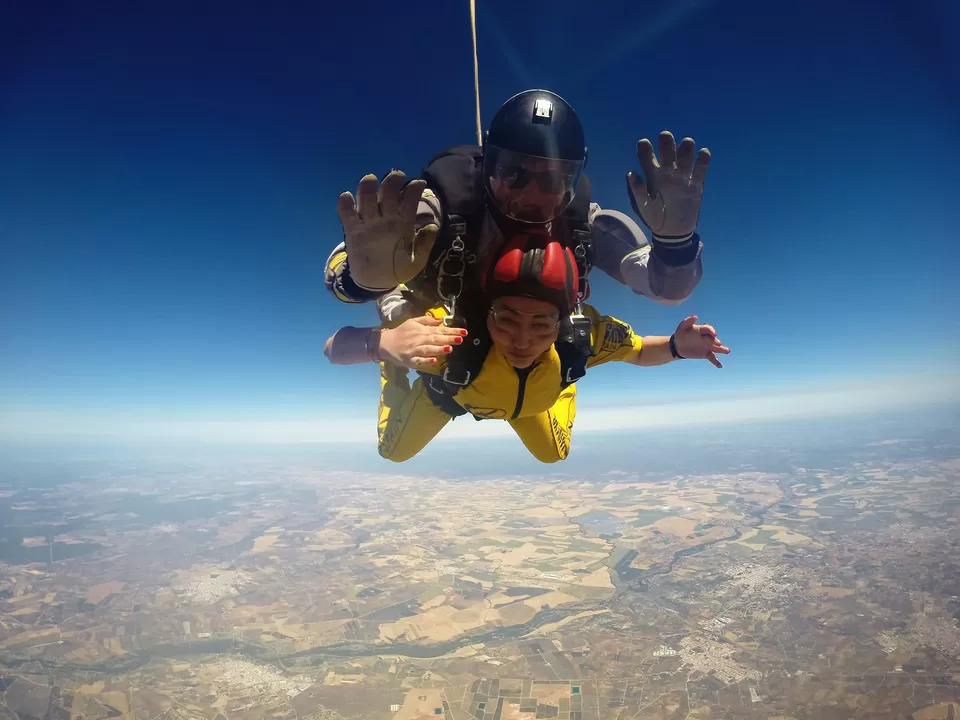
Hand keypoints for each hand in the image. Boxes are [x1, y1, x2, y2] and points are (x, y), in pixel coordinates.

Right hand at [337, 170, 439, 289]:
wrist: (377, 282)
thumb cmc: (398, 268)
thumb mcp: (416, 261)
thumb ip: (424, 244)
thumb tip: (433, 226)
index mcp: (403, 222)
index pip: (409, 200)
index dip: (413, 189)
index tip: (419, 183)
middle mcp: (386, 218)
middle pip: (388, 193)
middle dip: (392, 181)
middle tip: (396, 176)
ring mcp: (368, 223)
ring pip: (367, 198)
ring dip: (368, 186)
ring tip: (370, 180)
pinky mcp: (353, 230)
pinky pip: (347, 214)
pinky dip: (345, 204)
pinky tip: (347, 197)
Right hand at [378, 315, 467, 369]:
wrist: (385, 343)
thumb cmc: (401, 332)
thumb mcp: (413, 322)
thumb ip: (427, 320)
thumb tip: (441, 320)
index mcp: (421, 330)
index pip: (440, 330)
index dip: (452, 330)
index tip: (464, 332)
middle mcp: (419, 340)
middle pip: (436, 339)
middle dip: (449, 339)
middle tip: (461, 339)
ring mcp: (415, 351)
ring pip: (428, 349)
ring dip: (439, 349)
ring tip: (450, 348)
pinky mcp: (410, 360)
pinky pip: (419, 361)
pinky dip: (426, 360)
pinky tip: (435, 361)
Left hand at [626, 131, 710, 239]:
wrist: (673, 232)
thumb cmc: (655, 218)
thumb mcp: (644, 206)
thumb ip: (638, 191)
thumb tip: (631, 173)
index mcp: (652, 177)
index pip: (648, 159)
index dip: (646, 150)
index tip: (644, 142)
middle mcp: (667, 173)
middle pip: (667, 153)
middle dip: (667, 144)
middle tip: (665, 135)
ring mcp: (682, 177)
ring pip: (685, 158)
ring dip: (686, 149)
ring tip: (687, 143)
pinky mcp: (696, 184)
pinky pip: (700, 170)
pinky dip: (703, 160)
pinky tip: (703, 153)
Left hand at [672, 315, 729, 367]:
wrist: (678, 345)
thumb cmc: (681, 334)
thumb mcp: (682, 327)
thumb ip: (688, 321)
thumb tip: (695, 316)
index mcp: (702, 330)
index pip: (708, 329)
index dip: (711, 331)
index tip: (714, 334)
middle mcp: (707, 338)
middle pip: (712, 339)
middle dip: (715, 341)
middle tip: (718, 344)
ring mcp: (707, 346)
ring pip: (715, 348)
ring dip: (721, 350)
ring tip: (727, 351)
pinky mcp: (706, 353)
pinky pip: (712, 358)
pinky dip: (716, 361)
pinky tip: (720, 366)